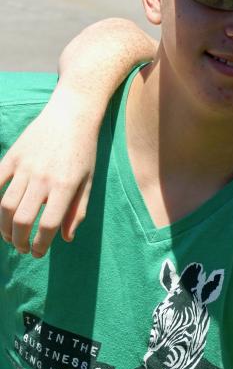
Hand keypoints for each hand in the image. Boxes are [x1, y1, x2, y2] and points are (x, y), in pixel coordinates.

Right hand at [0, 86, 99, 256]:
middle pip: (20, 219)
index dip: (40, 245)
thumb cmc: (84, 151)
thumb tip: (66, 238)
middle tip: (21, 248)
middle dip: (18, 240)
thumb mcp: (89, 181)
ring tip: (9, 236)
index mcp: (65, 186)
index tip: (37, 253)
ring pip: (4, 206)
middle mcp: (42, 178)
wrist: (71, 115)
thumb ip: (77, 210)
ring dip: (3, 227)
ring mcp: (24, 167)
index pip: (47, 225)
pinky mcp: (11, 157)